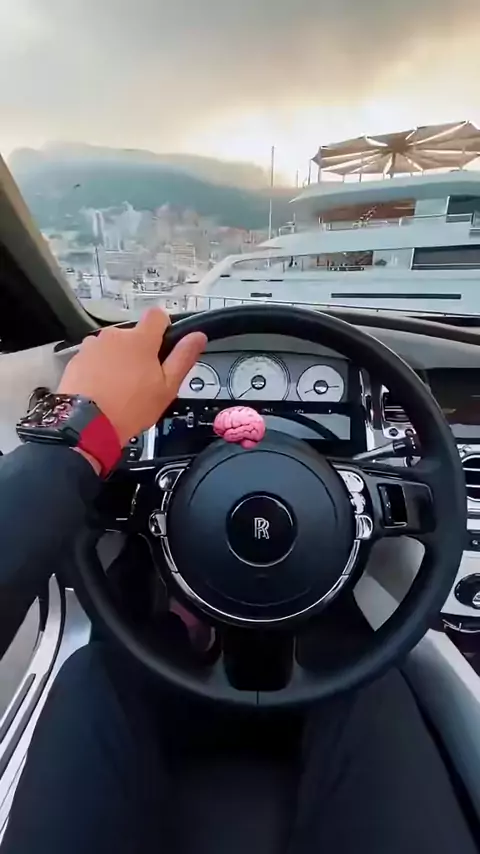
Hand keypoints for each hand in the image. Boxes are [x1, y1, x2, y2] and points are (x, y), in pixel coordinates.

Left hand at [58, 308, 206, 445]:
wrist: (86, 424)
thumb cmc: (131, 407)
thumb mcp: (167, 387)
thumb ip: (183, 357)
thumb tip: (198, 336)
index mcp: (141, 339)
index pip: (157, 315)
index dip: (163, 327)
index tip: (162, 345)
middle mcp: (115, 335)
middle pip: (133, 335)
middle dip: (139, 350)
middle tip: (142, 378)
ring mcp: (93, 345)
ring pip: (113, 346)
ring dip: (117, 359)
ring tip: (119, 387)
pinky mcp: (77, 358)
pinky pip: (94, 357)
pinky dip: (99, 368)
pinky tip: (102, 389)